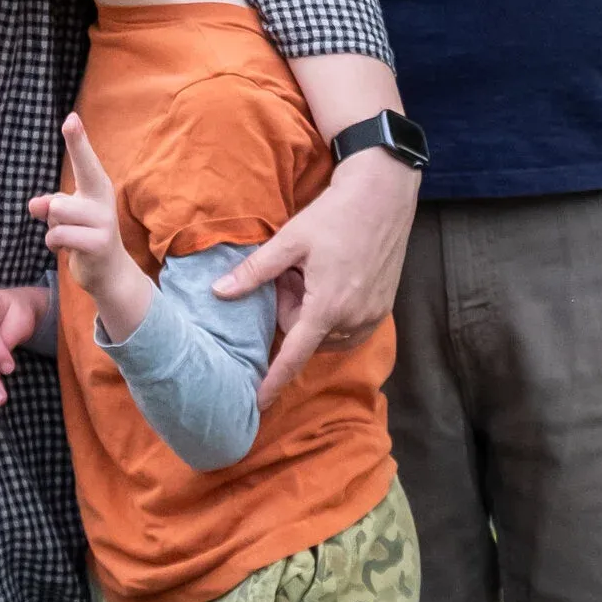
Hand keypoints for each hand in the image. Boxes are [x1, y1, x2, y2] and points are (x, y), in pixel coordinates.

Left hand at [29, 114, 147, 333]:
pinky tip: (71, 248)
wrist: (109, 272)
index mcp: (96, 186)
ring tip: (70, 235)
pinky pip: (57, 237)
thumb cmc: (84, 233)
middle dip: (52, 210)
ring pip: (56, 217)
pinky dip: (55, 243)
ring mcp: (103, 223)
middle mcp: (103, 200)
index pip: (85, 161)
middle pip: (59, 200)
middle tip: (58, 213)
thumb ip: (50, 204)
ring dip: (54, 229)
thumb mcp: (65, 215)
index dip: (77, 140)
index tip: (70, 118)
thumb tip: (34, 204)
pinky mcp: (98, 244)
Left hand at [219, 144, 417, 407]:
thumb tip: (218, 293)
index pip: (293, 356)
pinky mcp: (383, 310)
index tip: (257, 405)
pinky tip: (334, 279)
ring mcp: (372, 317)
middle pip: (305, 336)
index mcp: (326, 306)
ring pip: (326, 333)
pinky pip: (347, 328)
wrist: (383, 196)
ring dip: (313, 312)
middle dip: (292, 311)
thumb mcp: (289, 240)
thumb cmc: (334, 214)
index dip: (273, 382)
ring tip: (316, 272)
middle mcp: (352, 319)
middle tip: (295, 273)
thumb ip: (254, 272)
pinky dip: (333, 312)